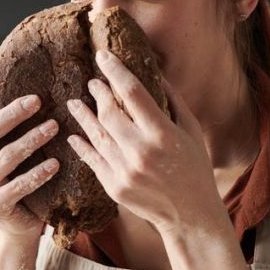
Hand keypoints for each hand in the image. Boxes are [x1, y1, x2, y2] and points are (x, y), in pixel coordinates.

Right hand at [0, 57, 59, 241]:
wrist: (21, 225)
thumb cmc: (23, 178)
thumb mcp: (14, 149)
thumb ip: (14, 125)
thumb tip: (36, 85)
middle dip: (12, 112)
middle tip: (37, 100)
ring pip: (6, 156)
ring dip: (32, 139)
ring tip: (55, 127)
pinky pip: (18, 186)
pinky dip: (38, 173)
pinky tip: (56, 163)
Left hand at [65, 49, 225, 235]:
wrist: (190, 214)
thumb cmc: (195, 167)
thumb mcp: (191, 129)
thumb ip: (173, 100)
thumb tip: (155, 72)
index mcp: (162, 133)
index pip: (131, 92)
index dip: (115, 70)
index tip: (103, 56)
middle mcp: (140, 151)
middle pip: (108, 112)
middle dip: (98, 93)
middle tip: (92, 82)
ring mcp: (124, 170)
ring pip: (95, 135)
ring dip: (83, 116)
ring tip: (74, 102)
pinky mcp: (114, 186)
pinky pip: (92, 160)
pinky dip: (82, 145)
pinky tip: (75, 135)